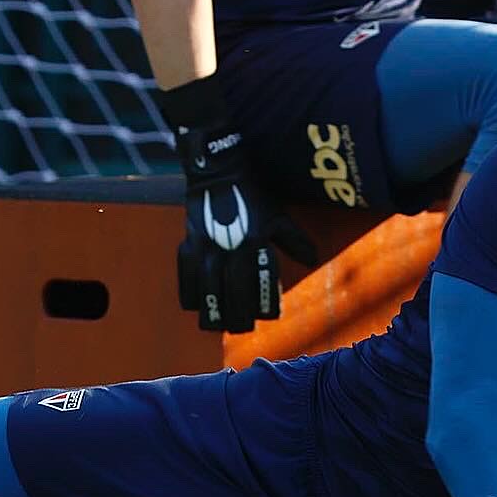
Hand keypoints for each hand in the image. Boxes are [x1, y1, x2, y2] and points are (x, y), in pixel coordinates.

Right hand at [159, 74, 315, 330]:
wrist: (218, 168)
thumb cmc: (253, 194)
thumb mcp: (277, 215)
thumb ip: (293, 240)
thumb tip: (311, 259)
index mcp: (255, 243)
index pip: (259, 284)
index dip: (264, 303)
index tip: (269, 315)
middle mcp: (230, 248)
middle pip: (232, 294)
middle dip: (237, 316)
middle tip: (241, 328)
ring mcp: (206, 246)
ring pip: (207, 290)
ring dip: (212, 311)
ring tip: (216, 325)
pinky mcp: (189, 242)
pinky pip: (185, 274)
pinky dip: (188, 292)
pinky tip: (194, 305)